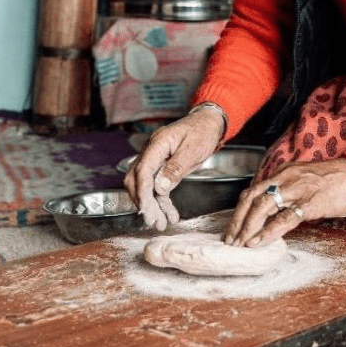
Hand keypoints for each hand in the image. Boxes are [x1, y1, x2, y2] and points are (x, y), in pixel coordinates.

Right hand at [123, 107, 223, 230]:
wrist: (208, 123)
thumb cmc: (202, 132)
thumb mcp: (193, 149)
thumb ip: (175, 168)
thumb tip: (159, 188)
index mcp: (157, 144)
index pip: (142, 171)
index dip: (142, 193)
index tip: (147, 211)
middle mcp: (151, 151)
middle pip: (137, 179)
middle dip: (143, 202)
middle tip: (153, 221)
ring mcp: (155, 159)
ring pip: (145, 186)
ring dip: (152, 205)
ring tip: (161, 223)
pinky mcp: (161, 167)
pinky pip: (157, 186)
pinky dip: (161, 201)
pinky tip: (169, 214)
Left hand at [224, 158, 345, 247]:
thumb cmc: (337, 180)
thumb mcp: (306, 179)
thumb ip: (290, 191)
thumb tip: (277, 211)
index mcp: (283, 173)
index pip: (253, 190)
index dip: (239, 209)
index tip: (233, 226)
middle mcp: (285, 178)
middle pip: (251, 198)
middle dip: (237, 220)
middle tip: (229, 239)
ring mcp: (297, 190)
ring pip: (262, 207)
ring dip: (247, 227)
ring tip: (239, 243)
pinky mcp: (309, 203)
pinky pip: (283, 218)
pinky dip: (267, 231)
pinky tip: (258, 241)